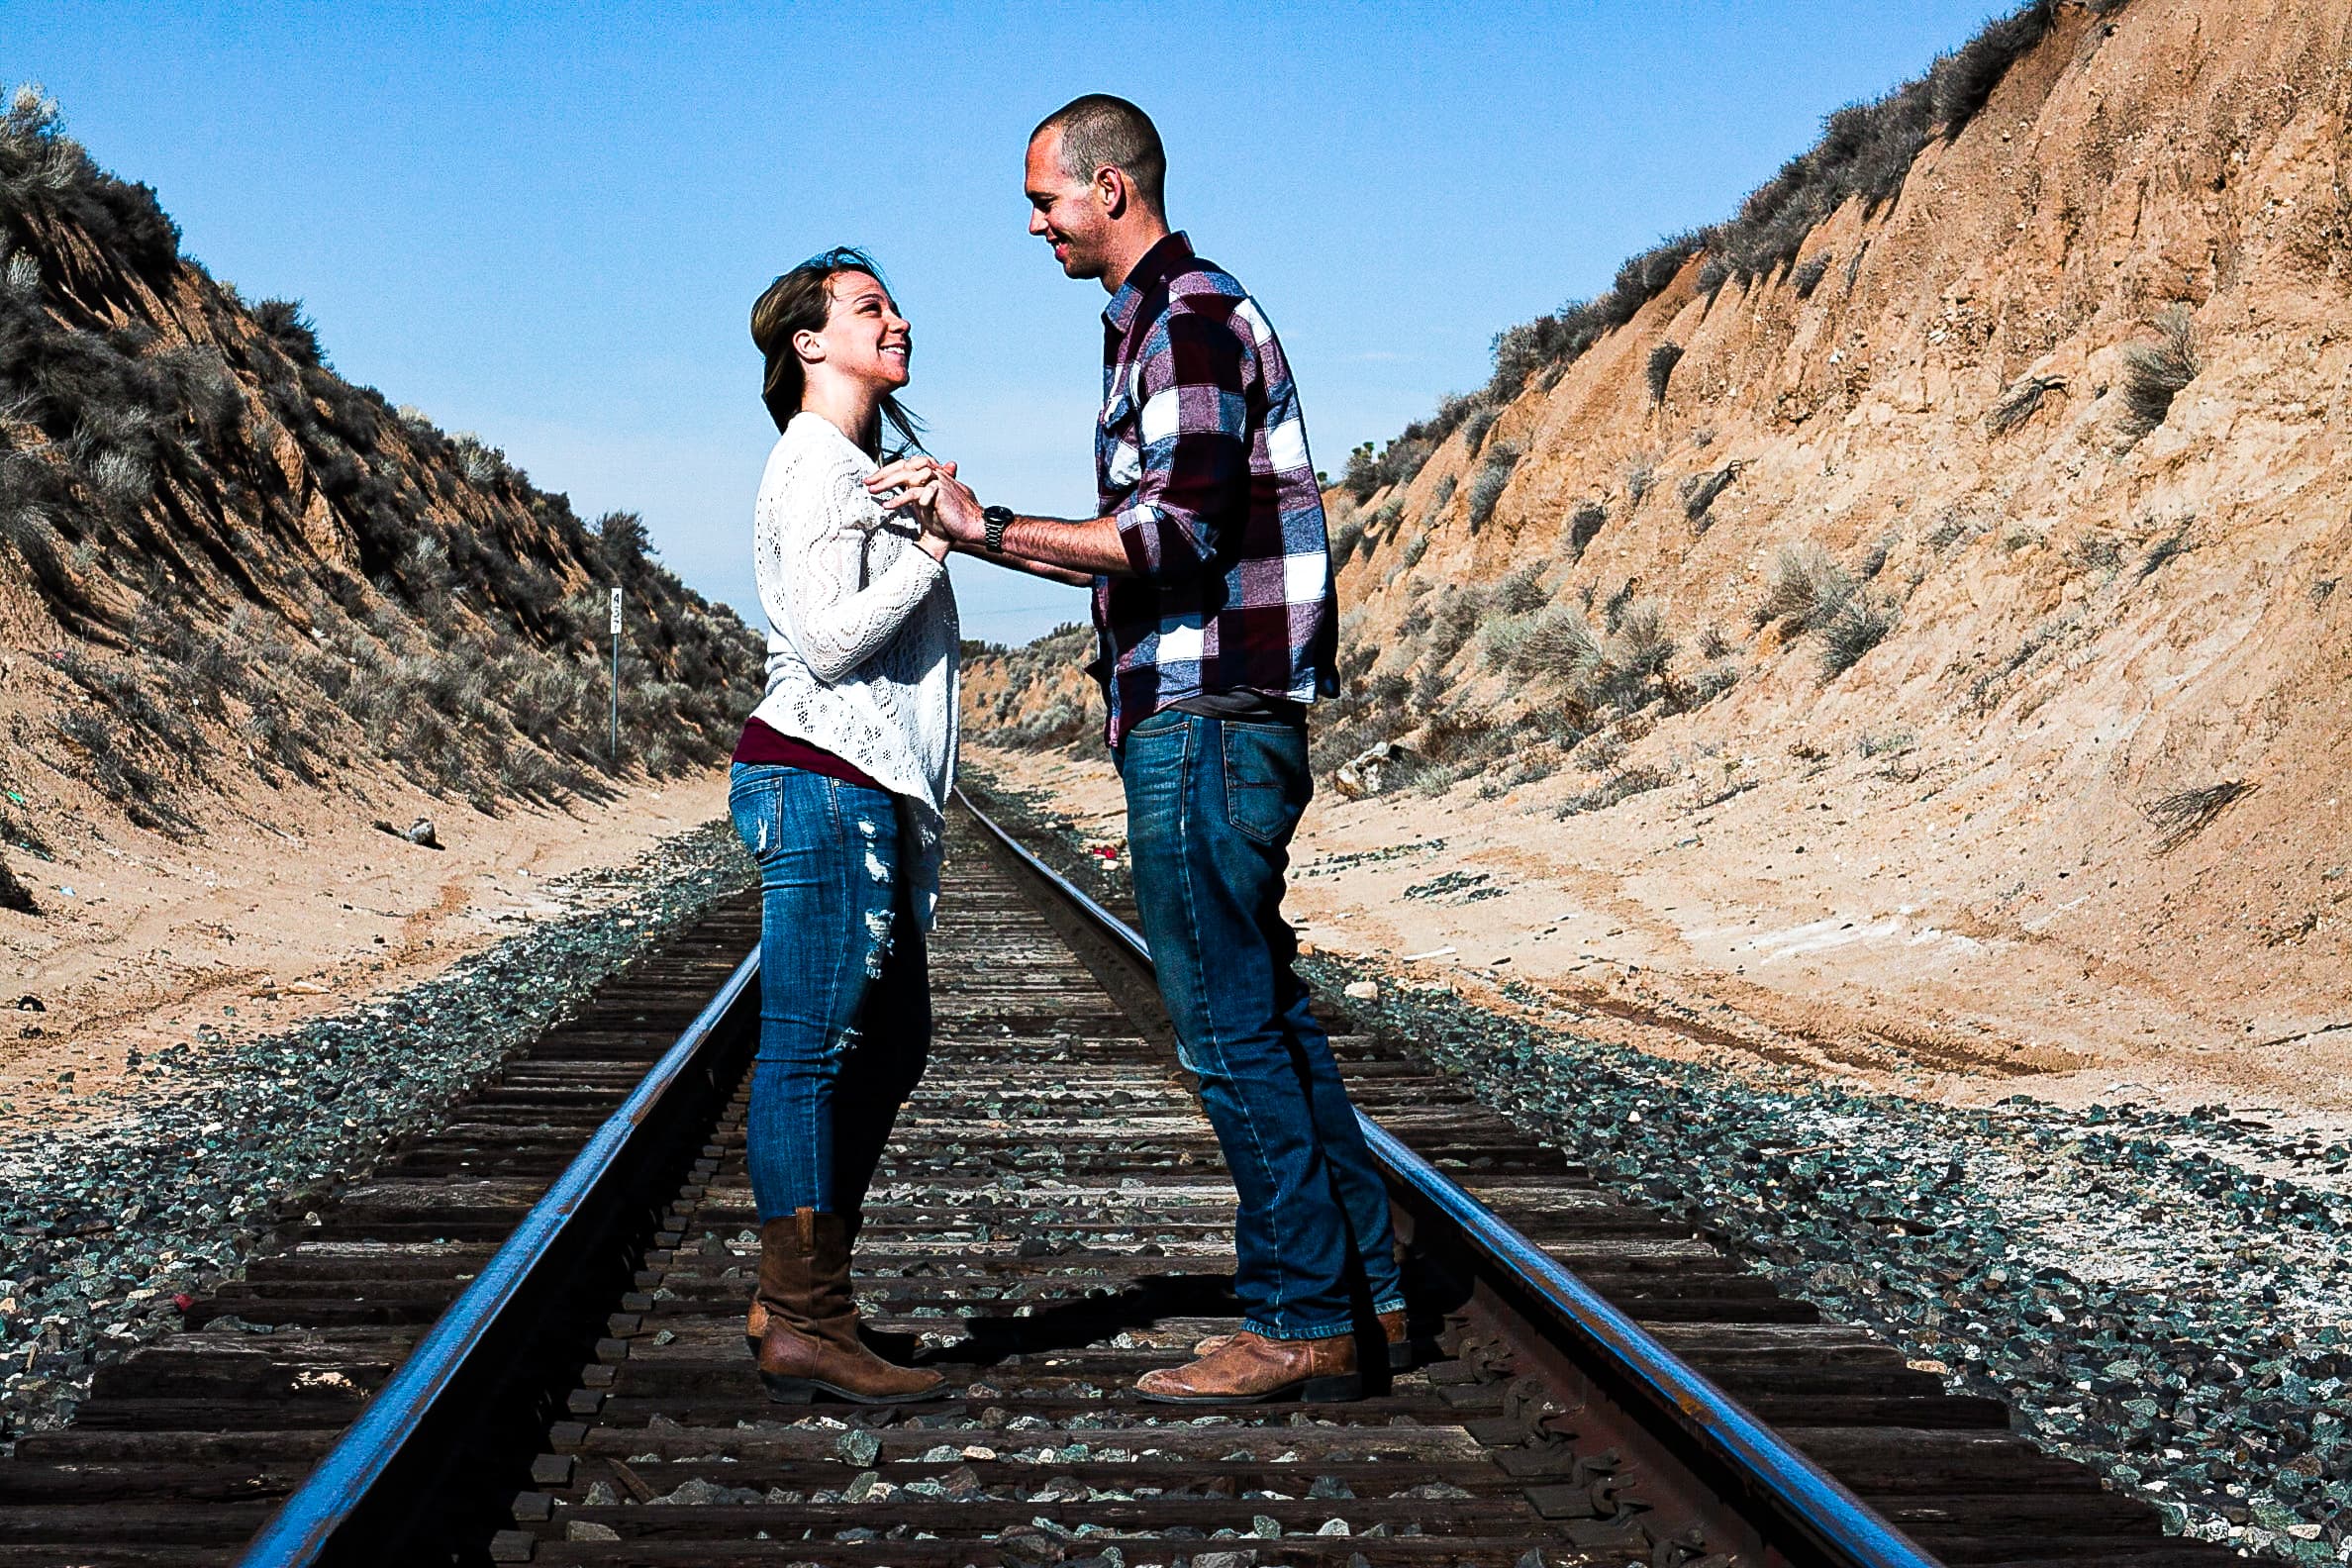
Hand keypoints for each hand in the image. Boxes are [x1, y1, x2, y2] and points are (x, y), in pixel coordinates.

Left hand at [870, 456, 984, 546]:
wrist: (972, 528)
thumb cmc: (951, 519)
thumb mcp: (930, 502)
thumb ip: (917, 492)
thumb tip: (904, 489)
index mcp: (934, 473)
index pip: (908, 465)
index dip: (889, 470)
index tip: (873, 479)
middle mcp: (936, 473)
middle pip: (905, 466)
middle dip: (883, 473)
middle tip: (867, 482)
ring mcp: (939, 480)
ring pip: (907, 476)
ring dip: (887, 483)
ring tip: (872, 492)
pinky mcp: (939, 492)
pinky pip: (914, 492)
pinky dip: (899, 499)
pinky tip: (887, 505)